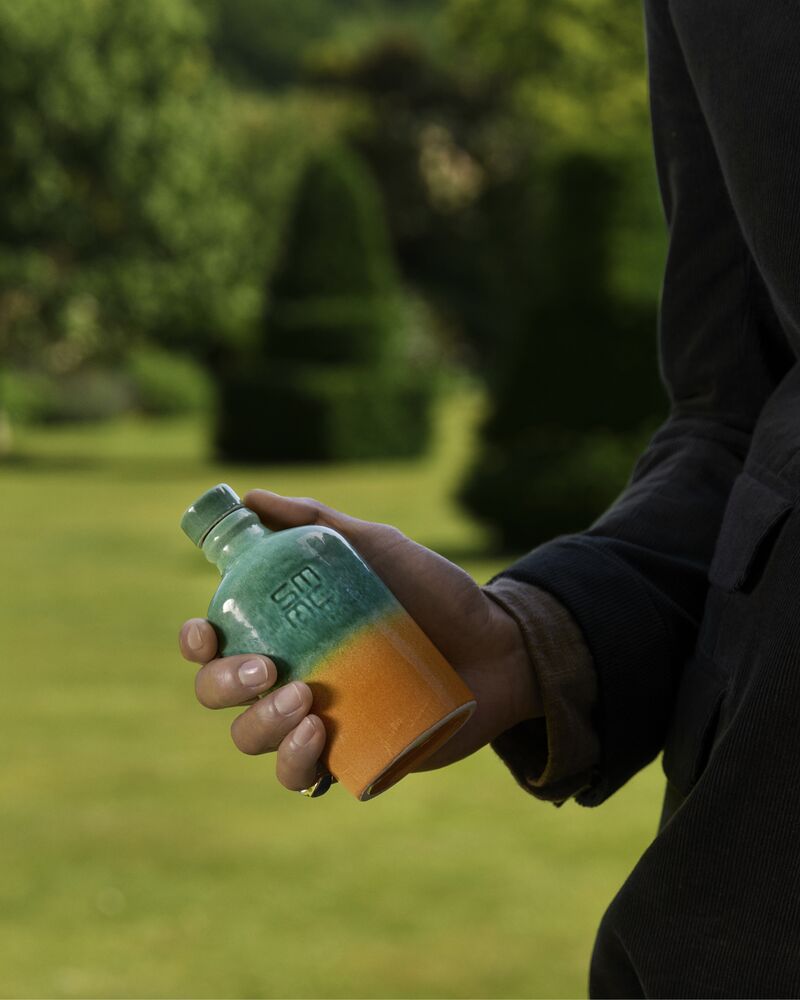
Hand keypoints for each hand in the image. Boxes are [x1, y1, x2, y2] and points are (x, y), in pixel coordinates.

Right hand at [179, 489, 541, 791]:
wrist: (498, 646)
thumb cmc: (435, 593)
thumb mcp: (377, 547)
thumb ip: (317, 521)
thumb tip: (252, 497)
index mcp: (286, 629)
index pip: (216, 641)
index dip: (195, 641)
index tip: (208, 632)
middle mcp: (290, 675)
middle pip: (217, 692)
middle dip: (224, 684)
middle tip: (268, 668)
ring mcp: (315, 721)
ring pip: (251, 738)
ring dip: (262, 723)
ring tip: (308, 699)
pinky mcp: (349, 757)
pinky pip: (299, 777)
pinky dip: (295, 762)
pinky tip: (317, 736)